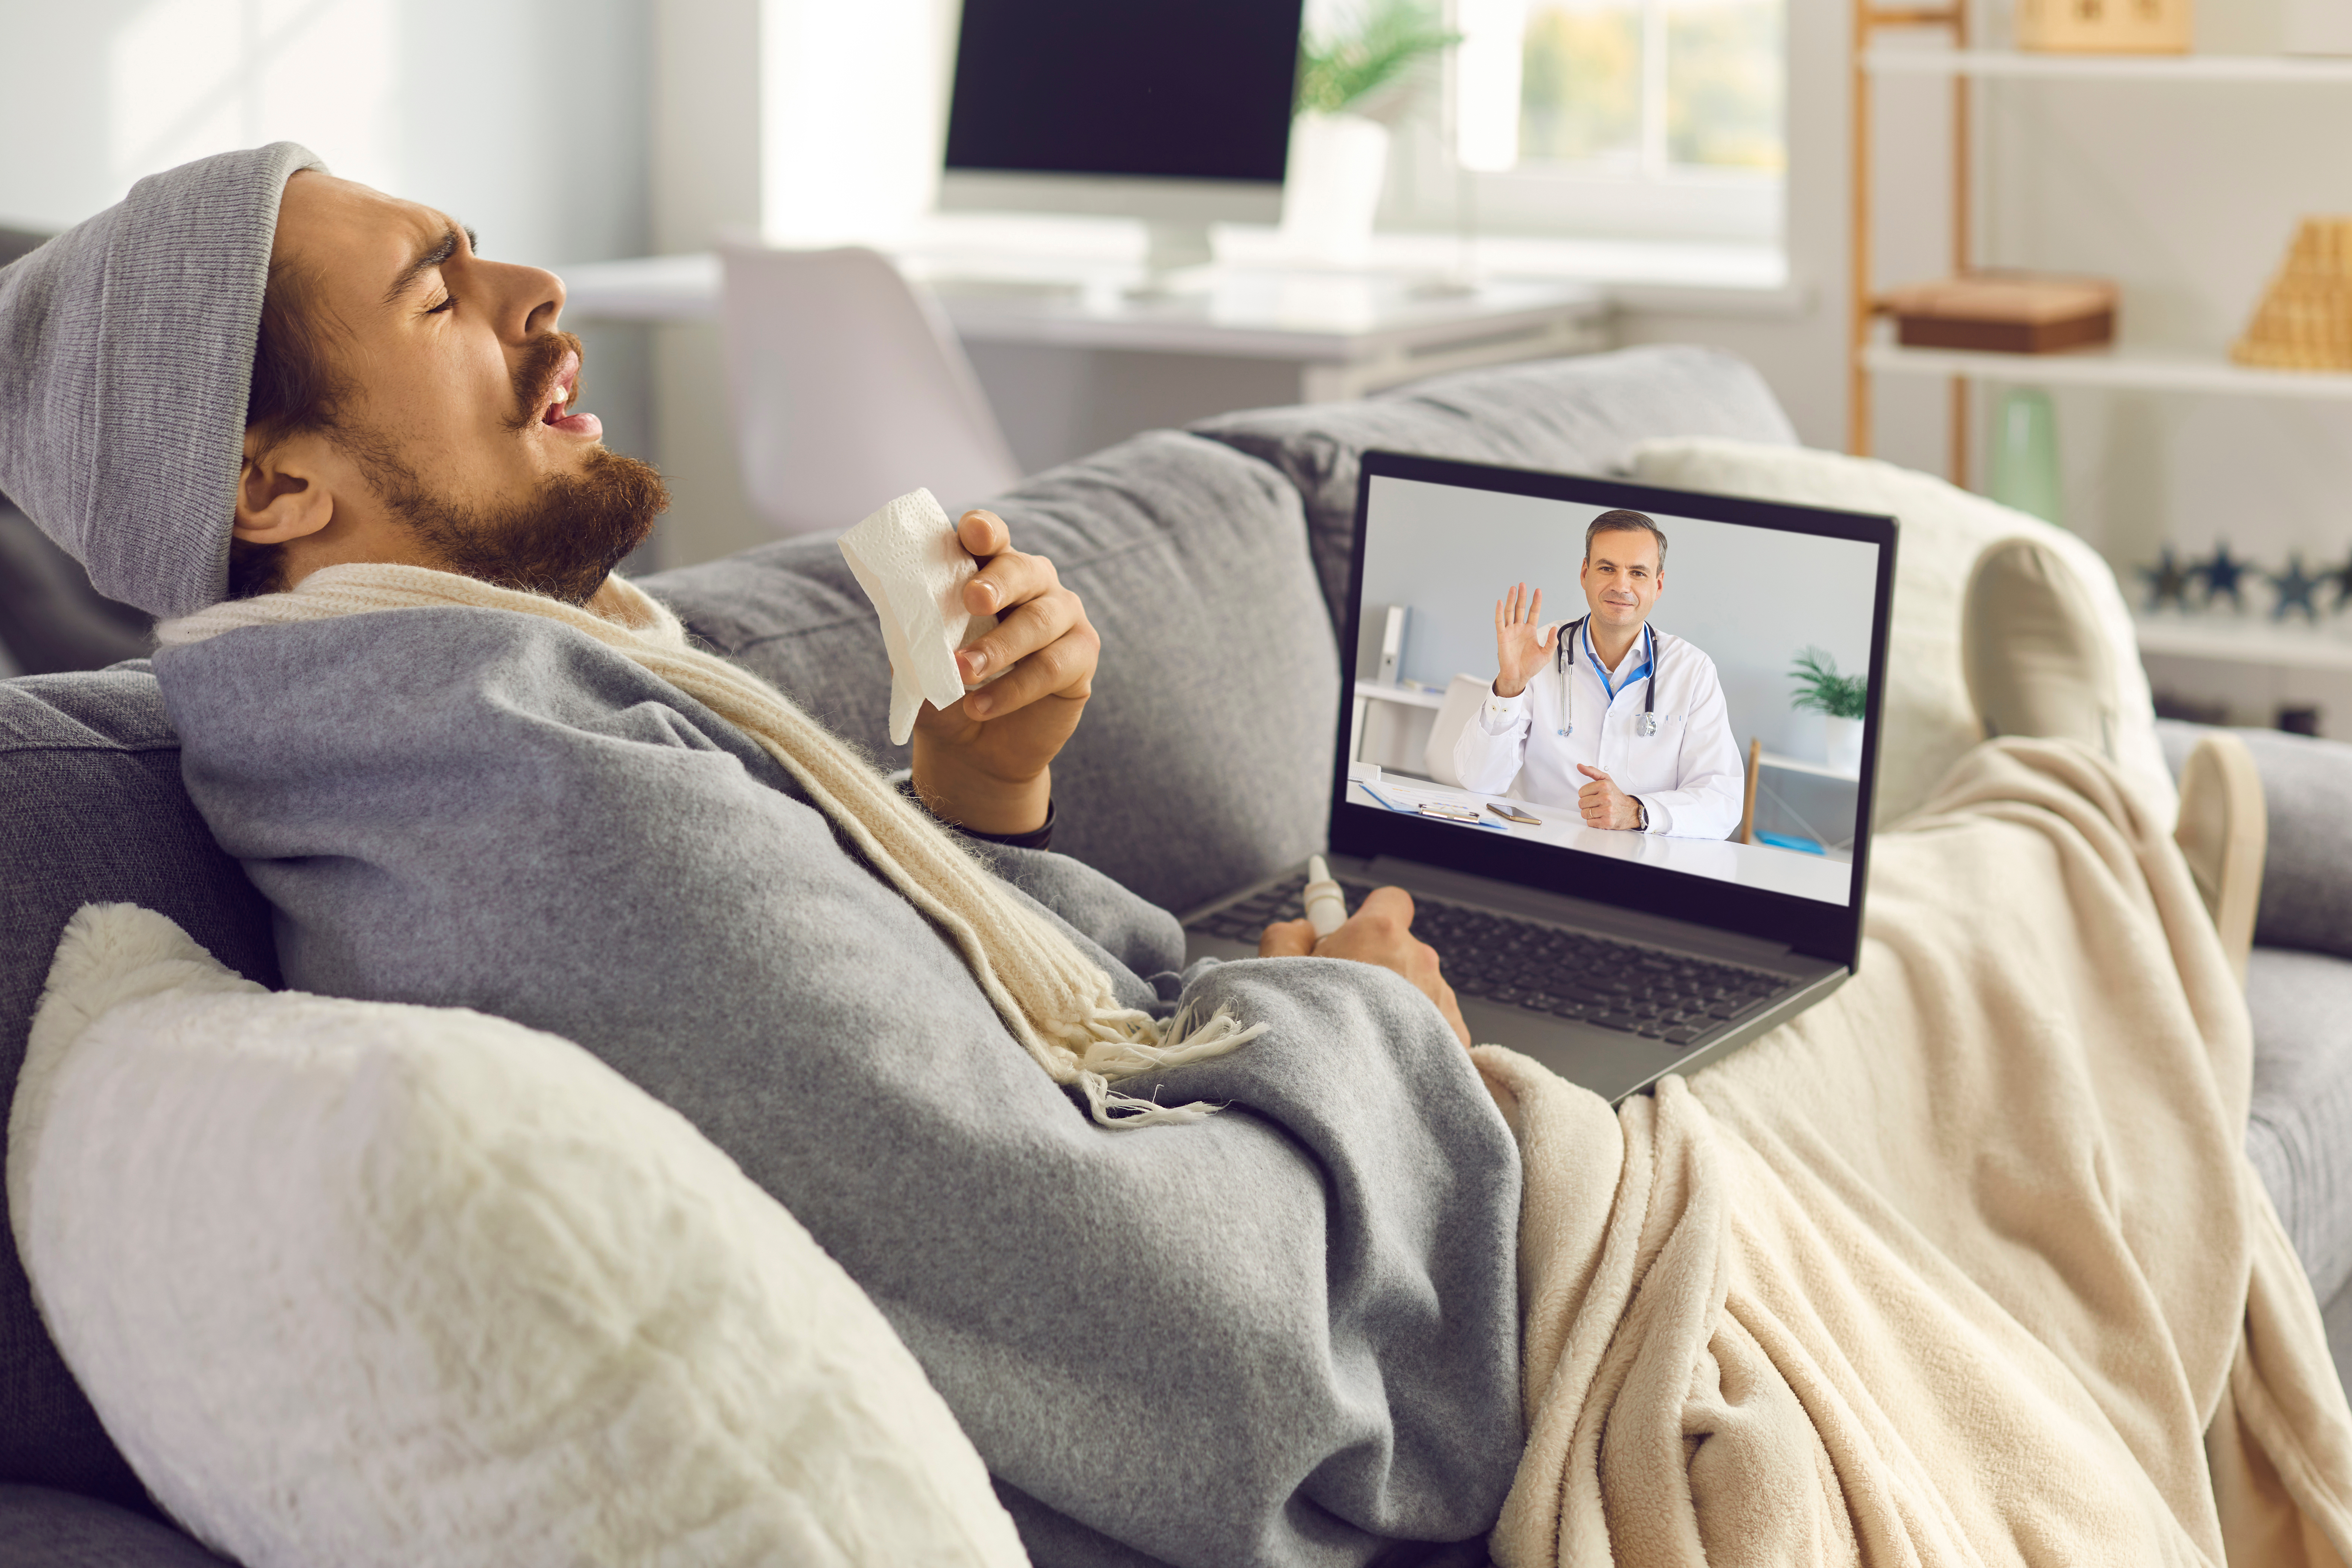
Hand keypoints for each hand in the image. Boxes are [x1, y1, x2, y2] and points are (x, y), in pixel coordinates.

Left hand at [908, 510, 1099, 835]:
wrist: (970, 750)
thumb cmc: (945, 692)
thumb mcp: (919, 659)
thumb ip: (916, 627)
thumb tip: (901, 605)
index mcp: (989, 571)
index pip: (991, 538)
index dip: (984, 531)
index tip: (970, 533)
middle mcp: (1033, 584)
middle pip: (1023, 569)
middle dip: (997, 583)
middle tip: (973, 600)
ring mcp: (1063, 617)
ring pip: (1039, 621)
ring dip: (998, 648)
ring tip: (963, 674)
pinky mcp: (1081, 656)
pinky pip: (1052, 666)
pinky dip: (1013, 688)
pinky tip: (981, 707)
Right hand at [1257, 886, 1470, 1048]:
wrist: (1346, 1103)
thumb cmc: (1313, 1039)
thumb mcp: (1274, 975)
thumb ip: (1286, 937)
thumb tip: (1300, 928)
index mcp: (1379, 935)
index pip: (1391, 900)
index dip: (1368, 916)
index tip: (1348, 935)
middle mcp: (1419, 961)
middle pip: (1402, 950)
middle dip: (1377, 967)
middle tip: (1343, 998)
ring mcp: (1443, 1001)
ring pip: (1419, 989)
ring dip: (1397, 1005)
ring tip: (1363, 1039)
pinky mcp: (1457, 1039)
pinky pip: (1435, 1025)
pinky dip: (1415, 1037)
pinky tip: (1386, 1060)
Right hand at [1492, 582, 1555, 699]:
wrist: (1518, 676)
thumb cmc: (1530, 666)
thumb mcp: (1546, 654)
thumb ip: (1551, 642)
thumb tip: (1554, 629)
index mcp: (1530, 631)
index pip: (1533, 612)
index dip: (1536, 602)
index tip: (1538, 591)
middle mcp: (1520, 629)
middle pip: (1521, 608)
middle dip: (1522, 596)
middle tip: (1523, 584)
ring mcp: (1510, 631)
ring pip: (1510, 612)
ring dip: (1511, 600)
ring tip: (1513, 589)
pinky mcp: (1502, 636)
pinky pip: (1500, 622)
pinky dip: (1499, 612)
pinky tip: (1500, 603)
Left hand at [1575, 765, 1642, 830]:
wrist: (1629, 810)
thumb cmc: (1615, 795)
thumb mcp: (1605, 780)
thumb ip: (1591, 771)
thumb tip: (1579, 766)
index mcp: (1604, 786)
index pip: (1581, 792)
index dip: (1586, 794)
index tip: (1594, 795)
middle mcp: (1606, 798)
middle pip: (1581, 803)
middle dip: (1587, 804)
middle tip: (1597, 804)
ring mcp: (1607, 810)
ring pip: (1584, 813)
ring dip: (1589, 813)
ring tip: (1599, 810)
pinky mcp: (1607, 822)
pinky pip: (1589, 822)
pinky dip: (1593, 821)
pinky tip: (1601, 817)